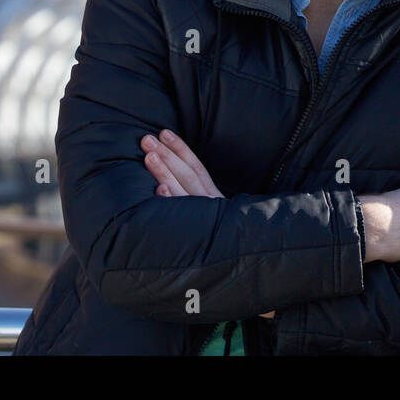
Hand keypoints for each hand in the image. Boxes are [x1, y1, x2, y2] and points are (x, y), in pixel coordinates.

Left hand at [141, 132, 272, 317]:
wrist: (252, 266)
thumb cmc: (228, 244)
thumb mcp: (217, 218)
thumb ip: (199, 200)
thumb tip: (167, 185)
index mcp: (215, 200)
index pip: (197, 168)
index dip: (182, 149)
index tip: (165, 132)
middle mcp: (212, 207)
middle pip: (188, 175)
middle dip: (167, 155)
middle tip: (147, 139)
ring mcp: (207, 222)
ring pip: (183, 191)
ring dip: (164, 172)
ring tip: (149, 156)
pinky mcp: (201, 237)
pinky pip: (185, 217)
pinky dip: (172, 202)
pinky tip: (159, 192)